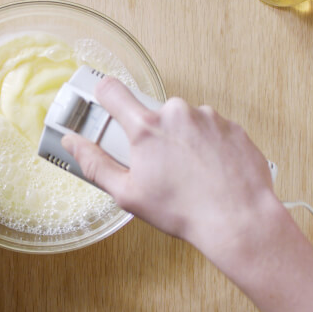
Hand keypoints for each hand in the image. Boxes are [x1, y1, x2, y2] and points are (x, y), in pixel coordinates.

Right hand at [61, 76, 279, 256]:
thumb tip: (72, 143)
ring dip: (182, 139)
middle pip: (152, 113)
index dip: (104, 95)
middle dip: (152, 134)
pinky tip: (210, 171)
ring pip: (183, 121)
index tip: (105, 104)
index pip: (112, 90)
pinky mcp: (232, 126)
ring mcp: (208, 117)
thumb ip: (94, 163)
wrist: (240, 221)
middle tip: (160, 165)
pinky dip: (206, 145)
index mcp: (147, 127)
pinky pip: (210, 128)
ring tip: (190, 173)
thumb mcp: (127, 193)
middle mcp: (177, 113)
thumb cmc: (183, 211)